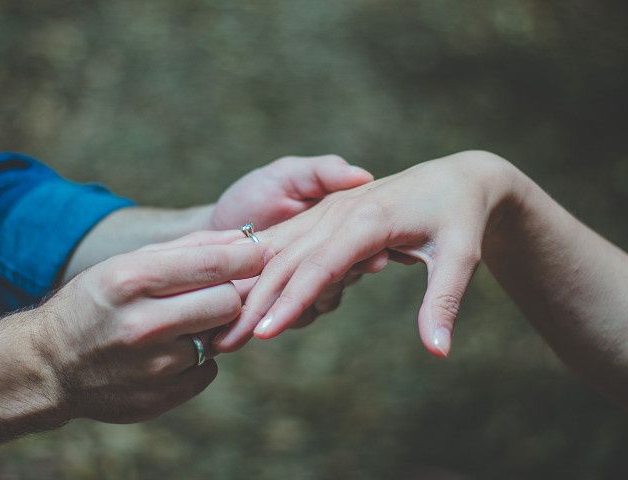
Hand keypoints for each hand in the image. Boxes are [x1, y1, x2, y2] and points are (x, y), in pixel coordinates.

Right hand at [44, 233, 267, 422]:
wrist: (50, 364)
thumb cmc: (96, 302)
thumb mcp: (129, 263)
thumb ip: (189, 248)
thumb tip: (244, 239)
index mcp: (131, 281)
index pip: (212, 266)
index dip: (247, 257)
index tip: (262, 252)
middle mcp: (141, 325)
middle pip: (228, 303)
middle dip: (230, 294)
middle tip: (218, 291)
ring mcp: (151, 367)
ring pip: (220, 338)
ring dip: (210, 328)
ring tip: (181, 323)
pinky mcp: (159, 398)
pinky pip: (207, 371)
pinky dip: (197, 359)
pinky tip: (168, 352)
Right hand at [213, 151, 520, 356]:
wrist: (454, 177)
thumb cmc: (460, 216)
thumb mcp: (461, 257)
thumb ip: (442, 301)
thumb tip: (438, 353)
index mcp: (368, 220)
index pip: (320, 267)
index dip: (291, 302)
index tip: (264, 335)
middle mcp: (338, 213)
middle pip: (286, 261)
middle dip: (254, 303)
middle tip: (225, 343)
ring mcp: (326, 212)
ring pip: (277, 252)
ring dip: (248, 289)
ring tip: (224, 328)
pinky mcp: (323, 215)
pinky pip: (283, 243)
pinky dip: (257, 268)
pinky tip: (238, 293)